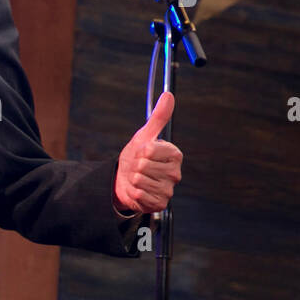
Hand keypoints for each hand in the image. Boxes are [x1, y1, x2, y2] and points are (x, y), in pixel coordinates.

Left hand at [114, 91, 182, 213]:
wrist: (124, 180)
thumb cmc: (135, 157)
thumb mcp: (144, 136)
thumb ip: (158, 117)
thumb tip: (169, 95)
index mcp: (174, 155)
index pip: (150, 150)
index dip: (139, 151)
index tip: (142, 153)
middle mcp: (175, 173)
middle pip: (143, 166)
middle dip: (135, 166)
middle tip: (138, 167)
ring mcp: (168, 189)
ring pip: (140, 180)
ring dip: (133, 180)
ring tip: (137, 179)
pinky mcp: (160, 203)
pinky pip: (139, 195)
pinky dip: (133, 193)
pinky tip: (137, 190)